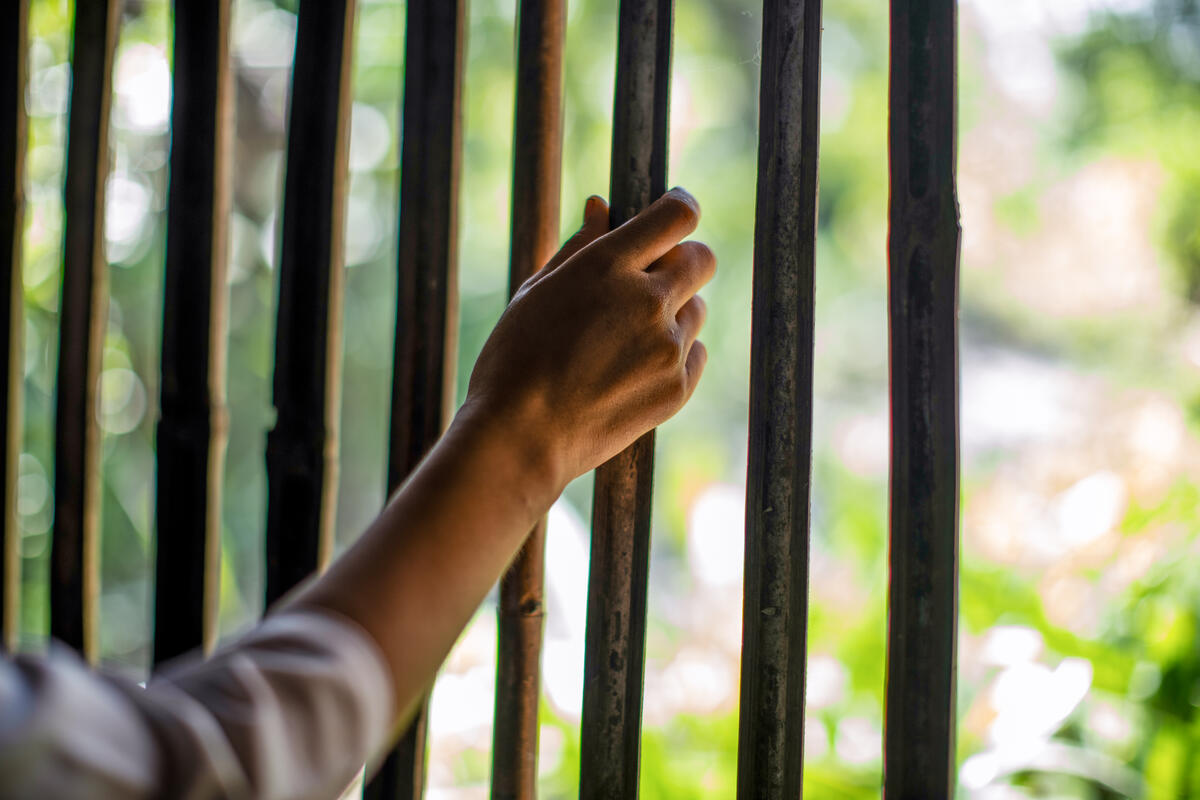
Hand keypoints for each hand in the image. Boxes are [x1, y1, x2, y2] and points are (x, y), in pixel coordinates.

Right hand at [460, 187, 714, 497]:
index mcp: (607, 267)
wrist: (521, 438)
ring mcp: (666, 347)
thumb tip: (603, 207)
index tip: (673, 213)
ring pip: (697, 309)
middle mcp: (646, 301)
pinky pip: (696, 353)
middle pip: (701, 259)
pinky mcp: (677, 388)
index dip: (680, 208)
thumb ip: (577, 246)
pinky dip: (675, 353)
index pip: (677, 216)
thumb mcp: (536, 293)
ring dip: (673, 311)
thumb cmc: (514, 361)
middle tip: (652, 277)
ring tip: (625, 338)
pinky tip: (634, 368)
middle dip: (682, 259)